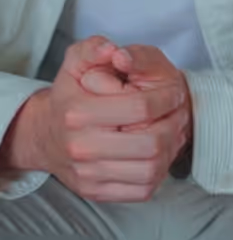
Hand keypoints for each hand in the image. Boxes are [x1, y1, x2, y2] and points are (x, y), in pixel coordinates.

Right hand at [5, 36, 190, 202]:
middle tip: (180, 112)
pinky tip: (159, 153)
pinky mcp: (96, 192)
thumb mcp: (78, 61)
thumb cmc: (72, 93)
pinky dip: (159, 172)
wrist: (46, 134)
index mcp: (78, 112)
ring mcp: (88, 174)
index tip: (175, 91)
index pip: (141, 107)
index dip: (168, 97)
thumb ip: (95, 48)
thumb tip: (114, 51)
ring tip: (174, 131)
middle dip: (175, 124)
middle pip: (150, 142)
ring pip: (149, 169)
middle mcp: (81, 147)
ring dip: (172, 149)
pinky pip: (141, 189)